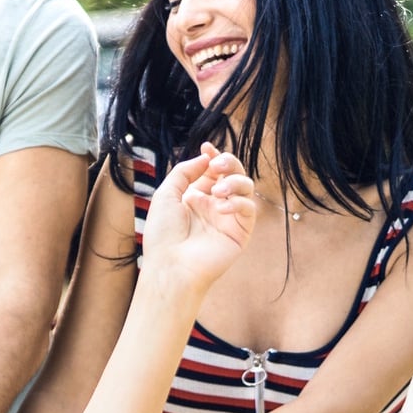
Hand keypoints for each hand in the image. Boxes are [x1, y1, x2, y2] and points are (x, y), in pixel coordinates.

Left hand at [142, 143, 255, 289]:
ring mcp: (228, 217)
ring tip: (217, 191)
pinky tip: (221, 207)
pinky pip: (249, 208)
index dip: (213, 156)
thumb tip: (205, 158)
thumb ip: (183, 172)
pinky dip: (237, 202)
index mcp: (196, 196)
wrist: (170, 265)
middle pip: (233, 173)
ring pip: (246, 187)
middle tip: (217, 164)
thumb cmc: (163, 233)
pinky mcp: (240, 231)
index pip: (212, 170)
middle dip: (228, 162)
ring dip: (234, 182)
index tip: (207, 147)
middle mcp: (214, 204)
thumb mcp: (166, 195)